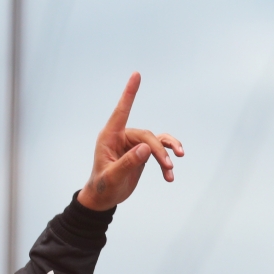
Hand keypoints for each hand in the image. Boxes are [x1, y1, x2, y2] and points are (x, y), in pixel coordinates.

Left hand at [77, 73, 182, 211]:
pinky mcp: (141, 153)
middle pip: (147, 136)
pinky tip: (169, 176)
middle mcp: (122, 137)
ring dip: (166, 154)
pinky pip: (159, 151)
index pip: (121, 111)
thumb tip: (146, 149)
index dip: (129, 93)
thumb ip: (128, 163)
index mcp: (109, 137)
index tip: (136, 74)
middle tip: (168, 166)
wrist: (103, 199)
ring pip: (156, 142)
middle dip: (159, 151)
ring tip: (171, 170)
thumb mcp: (112, 177)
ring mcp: (133, 144)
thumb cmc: (102, 187)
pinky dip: (166, 162)